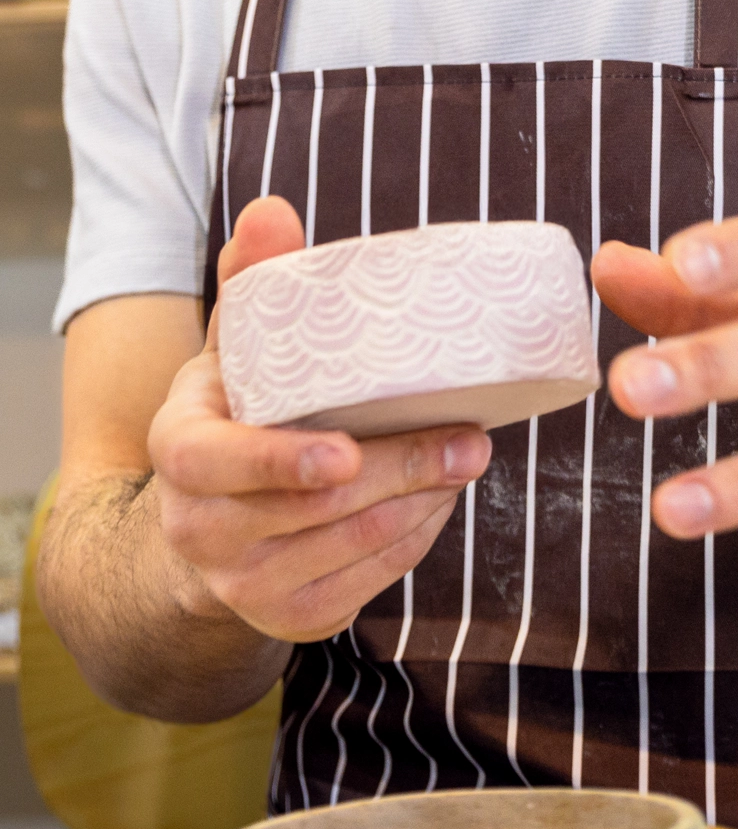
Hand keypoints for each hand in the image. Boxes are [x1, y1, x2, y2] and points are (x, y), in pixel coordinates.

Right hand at [148, 198, 490, 641]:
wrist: (210, 519)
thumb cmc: (238, 406)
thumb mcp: (235, 341)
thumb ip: (255, 275)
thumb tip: (272, 209)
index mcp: (178, 450)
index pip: (213, 462)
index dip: (277, 462)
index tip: (342, 452)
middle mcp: (197, 526)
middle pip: (312, 506)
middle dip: (400, 470)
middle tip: (469, 439)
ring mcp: (240, 583)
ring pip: (349, 546)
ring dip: (421, 503)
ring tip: (466, 457)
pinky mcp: (288, 618)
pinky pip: (366, 581)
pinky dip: (414, 540)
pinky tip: (438, 499)